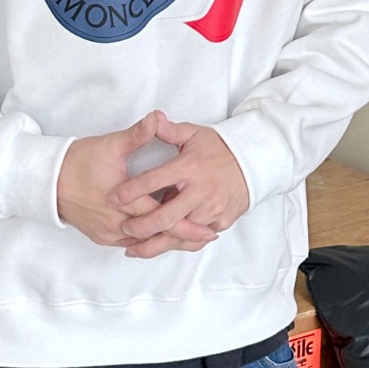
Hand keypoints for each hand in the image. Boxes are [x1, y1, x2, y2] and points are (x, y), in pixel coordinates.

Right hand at [56, 110, 218, 253]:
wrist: (47, 181)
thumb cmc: (78, 161)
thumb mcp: (110, 145)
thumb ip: (138, 135)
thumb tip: (157, 118)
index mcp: (123, 203)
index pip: (161, 216)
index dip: (187, 222)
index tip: (209, 224)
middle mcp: (116, 224)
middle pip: (157, 235)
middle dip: (183, 237)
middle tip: (208, 235)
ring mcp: (108, 233)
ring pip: (144, 242)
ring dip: (166, 239)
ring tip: (192, 237)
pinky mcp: (102, 236)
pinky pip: (131, 241)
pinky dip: (148, 239)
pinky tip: (162, 233)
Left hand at [111, 119, 249, 259]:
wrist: (255, 163)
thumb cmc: (220, 148)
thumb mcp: (194, 134)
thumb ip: (169, 131)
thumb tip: (151, 118)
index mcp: (189, 167)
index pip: (153, 180)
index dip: (131, 191)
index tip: (113, 198)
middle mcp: (200, 192)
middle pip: (164, 217)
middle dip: (140, 227)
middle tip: (123, 229)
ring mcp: (211, 210)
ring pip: (179, 234)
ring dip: (155, 243)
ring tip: (134, 249)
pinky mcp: (220, 222)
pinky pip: (195, 238)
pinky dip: (177, 244)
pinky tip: (160, 247)